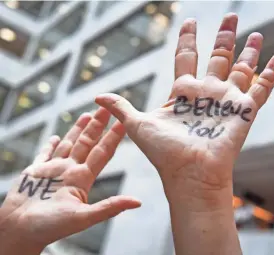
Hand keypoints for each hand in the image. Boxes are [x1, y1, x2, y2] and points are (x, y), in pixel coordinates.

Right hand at [0, 108, 139, 254]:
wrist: (20, 232)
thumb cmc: (50, 227)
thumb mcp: (83, 217)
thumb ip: (109, 207)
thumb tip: (137, 202)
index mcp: (82, 178)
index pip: (102, 152)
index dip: (113, 137)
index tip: (123, 122)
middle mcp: (70, 171)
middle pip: (87, 143)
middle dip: (97, 125)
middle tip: (106, 109)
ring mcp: (53, 170)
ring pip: (69, 143)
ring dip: (78, 129)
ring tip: (87, 115)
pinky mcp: (35, 171)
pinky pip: (45, 154)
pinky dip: (50, 145)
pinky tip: (56, 137)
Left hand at [95, 14, 273, 254]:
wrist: (187, 173)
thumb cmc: (163, 152)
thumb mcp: (137, 124)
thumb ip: (120, 107)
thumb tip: (96, 96)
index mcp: (182, 92)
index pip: (186, 57)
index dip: (187, 39)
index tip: (188, 22)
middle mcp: (205, 93)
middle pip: (215, 57)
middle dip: (222, 37)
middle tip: (229, 16)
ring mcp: (225, 101)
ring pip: (240, 69)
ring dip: (248, 52)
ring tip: (255, 33)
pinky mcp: (244, 111)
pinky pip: (262, 88)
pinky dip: (271, 75)